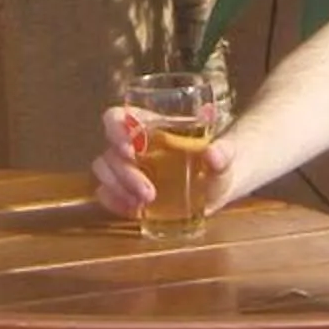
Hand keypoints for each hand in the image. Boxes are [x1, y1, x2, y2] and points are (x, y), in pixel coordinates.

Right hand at [90, 104, 233, 216]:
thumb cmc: (217, 163)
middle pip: (110, 151)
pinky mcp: (126, 192)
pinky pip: (106, 194)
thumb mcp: (224, 155)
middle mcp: (133, 145)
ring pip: (103, 171)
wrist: (218, 187)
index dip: (115, 129)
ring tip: (146, 202)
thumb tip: (214, 154)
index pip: (117, 118)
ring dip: (119, 188)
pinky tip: (134, 210)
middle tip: (149, 191)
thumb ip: (223, 153)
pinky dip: (115, 202)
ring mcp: (127, 169)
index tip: (130, 147)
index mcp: (150, 125)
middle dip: (124, 172)